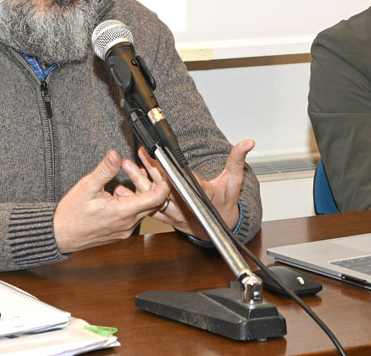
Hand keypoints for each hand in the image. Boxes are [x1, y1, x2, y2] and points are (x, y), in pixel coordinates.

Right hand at [53, 150, 169, 252]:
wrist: (60, 234)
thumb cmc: (71, 213)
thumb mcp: (87, 186)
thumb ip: (104, 170)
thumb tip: (115, 155)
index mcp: (123, 212)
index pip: (156, 198)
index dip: (164, 184)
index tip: (164, 173)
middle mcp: (128, 224)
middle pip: (153, 203)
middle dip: (150, 185)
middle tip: (144, 169)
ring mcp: (125, 230)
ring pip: (143, 210)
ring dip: (140, 194)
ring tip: (129, 178)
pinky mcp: (121, 233)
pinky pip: (134, 217)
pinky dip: (133, 204)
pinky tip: (120, 193)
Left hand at [139, 139, 254, 238]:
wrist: (220, 228)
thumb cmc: (226, 202)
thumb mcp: (235, 179)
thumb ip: (238, 159)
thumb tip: (247, 143)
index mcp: (201, 197)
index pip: (184, 182)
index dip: (171, 171)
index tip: (161, 158)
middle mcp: (185, 206)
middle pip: (164, 187)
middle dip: (150, 170)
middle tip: (140, 154)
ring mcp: (174, 213)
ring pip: (153, 197)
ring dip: (140, 181)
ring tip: (128, 166)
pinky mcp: (166, 217)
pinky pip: (148, 208)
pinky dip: (136, 197)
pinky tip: (123, 187)